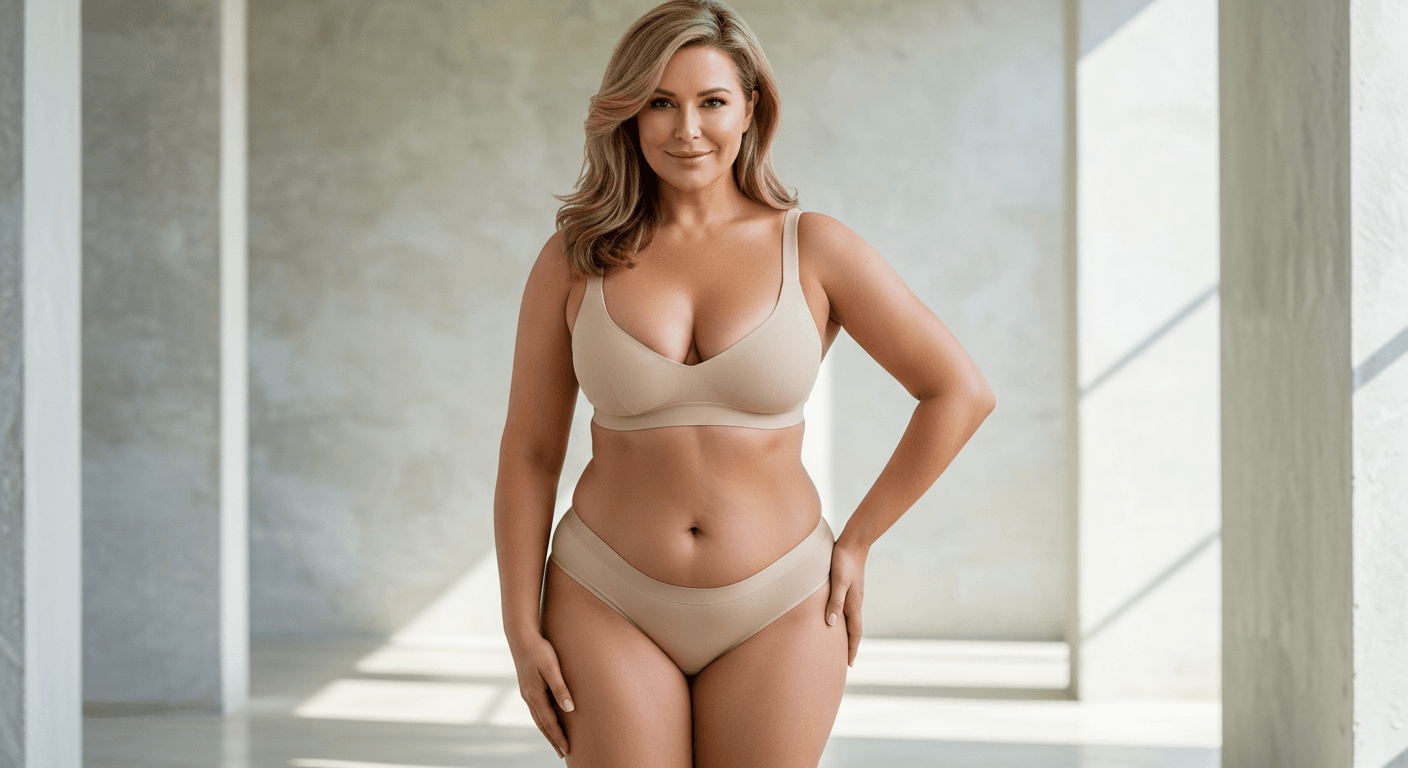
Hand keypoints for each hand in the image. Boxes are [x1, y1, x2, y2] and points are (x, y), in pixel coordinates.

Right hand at [508, 632, 573, 757]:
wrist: (521, 637)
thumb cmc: (539, 650)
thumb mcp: (552, 667)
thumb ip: (560, 688)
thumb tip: (569, 709)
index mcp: (535, 695)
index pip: (550, 723)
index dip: (559, 737)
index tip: (568, 749)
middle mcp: (529, 697)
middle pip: (542, 725)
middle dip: (553, 739)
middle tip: (563, 753)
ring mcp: (527, 693)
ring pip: (538, 718)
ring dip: (547, 731)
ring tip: (556, 741)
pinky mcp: (528, 687)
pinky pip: (536, 709)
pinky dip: (543, 720)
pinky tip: (548, 720)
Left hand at [825, 537, 867, 666]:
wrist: (853, 543)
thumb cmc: (843, 561)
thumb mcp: (838, 581)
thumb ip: (835, 601)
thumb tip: (831, 624)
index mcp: (853, 604)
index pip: (854, 632)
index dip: (851, 648)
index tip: (849, 664)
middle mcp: (855, 602)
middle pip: (854, 629)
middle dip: (850, 646)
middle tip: (845, 661)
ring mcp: (853, 595)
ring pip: (850, 620)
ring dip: (847, 634)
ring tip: (840, 644)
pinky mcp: (849, 588)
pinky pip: (846, 610)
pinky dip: (843, 620)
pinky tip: (836, 619)